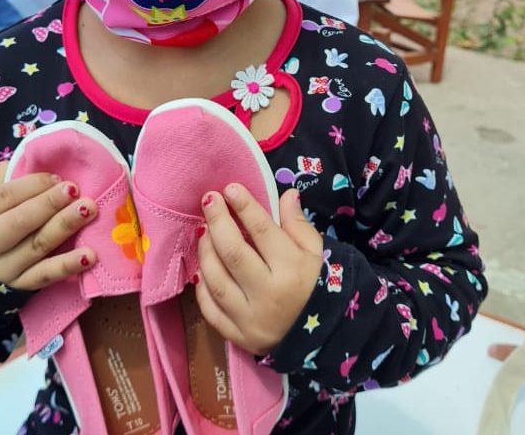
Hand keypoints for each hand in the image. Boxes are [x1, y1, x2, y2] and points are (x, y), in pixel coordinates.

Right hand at [0, 162, 99, 289]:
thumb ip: (5, 178)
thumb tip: (39, 164)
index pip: (3, 197)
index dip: (33, 185)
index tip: (57, 177)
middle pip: (20, 222)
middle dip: (50, 203)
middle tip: (75, 190)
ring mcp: (1, 270)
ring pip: (37, 247)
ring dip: (65, 227)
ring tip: (88, 210)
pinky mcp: (19, 286)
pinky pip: (46, 276)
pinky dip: (68, 266)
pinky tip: (89, 255)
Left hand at [194, 184, 323, 355]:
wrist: (321, 337)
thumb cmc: (317, 286)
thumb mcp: (316, 253)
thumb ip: (298, 224)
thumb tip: (287, 194)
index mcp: (293, 270)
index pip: (263, 232)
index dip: (244, 207)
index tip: (230, 188)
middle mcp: (269, 295)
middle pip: (233, 253)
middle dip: (217, 222)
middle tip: (209, 200)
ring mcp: (251, 319)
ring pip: (217, 281)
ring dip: (205, 252)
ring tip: (204, 232)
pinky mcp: (238, 337)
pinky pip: (211, 310)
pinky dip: (202, 288)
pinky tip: (203, 269)